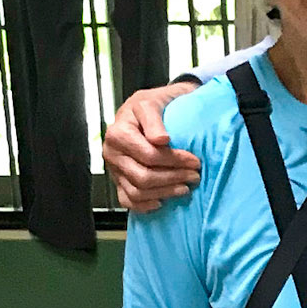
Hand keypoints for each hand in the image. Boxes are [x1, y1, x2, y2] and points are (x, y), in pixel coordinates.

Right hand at [102, 84, 200, 212]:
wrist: (146, 110)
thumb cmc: (152, 105)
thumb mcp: (152, 102)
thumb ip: (154, 119)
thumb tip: (160, 139)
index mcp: (118, 133)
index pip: (148, 156)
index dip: (174, 161)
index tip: (194, 161)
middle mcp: (112, 153)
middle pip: (143, 177)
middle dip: (172, 178)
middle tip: (194, 176)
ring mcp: (114, 169)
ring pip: (137, 192)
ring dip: (164, 192)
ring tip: (185, 188)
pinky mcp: (118, 181)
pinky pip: (127, 200)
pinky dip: (144, 205)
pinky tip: (162, 201)